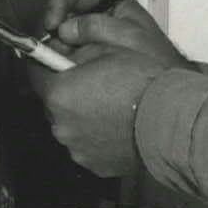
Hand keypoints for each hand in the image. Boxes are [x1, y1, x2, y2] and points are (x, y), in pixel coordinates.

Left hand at [32, 46, 167, 177]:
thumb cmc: (144, 84)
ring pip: (70, 124)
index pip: (35, 73)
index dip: (46, 63)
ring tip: (111, 106)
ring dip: (82, 115)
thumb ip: (77, 46)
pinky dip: (96, 136)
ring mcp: (77, 148)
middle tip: (94, 82)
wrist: (172, 122)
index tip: (56, 59)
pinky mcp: (94, 165)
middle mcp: (61, 125)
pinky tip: (117, 126)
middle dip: (67, 91)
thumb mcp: (110, 47)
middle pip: (54, 101)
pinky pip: (86, 145)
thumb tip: (63, 43)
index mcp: (59, 94)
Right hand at [39, 0, 186, 69]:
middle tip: (50, 45)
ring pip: (59, 34)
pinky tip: (64, 68)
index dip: (59, 2)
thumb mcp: (132, 35)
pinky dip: (60, 60)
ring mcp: (89, 37)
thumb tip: (65, 29)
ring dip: (55, 46)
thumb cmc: (157, 57)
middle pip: (63, 11)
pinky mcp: (84, 56)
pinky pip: (64, 53)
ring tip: (59, 61)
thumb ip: (98, 27)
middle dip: (54, 26)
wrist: (167, 87)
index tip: (52, 23)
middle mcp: (96, 15)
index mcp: (110, 1)